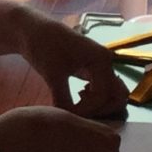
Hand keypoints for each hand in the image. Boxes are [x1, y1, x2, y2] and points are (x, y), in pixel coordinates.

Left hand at [14, 11, 130, 118]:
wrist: (33, 30)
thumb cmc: (43, 47)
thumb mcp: (52, 74)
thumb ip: (63, 99)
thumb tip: (69, 121)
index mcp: (101, 59)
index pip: (104, 94)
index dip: (88, 109)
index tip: (68, 114)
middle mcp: (106, 62)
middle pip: (118, 95)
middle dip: (101, 109)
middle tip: (79, 114)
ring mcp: (101, 66)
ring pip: (112, 94)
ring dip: (100, 105)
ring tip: (77, 105)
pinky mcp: (92, 70)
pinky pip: (103, 89)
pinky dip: (95, 99)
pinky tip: (77, 98)